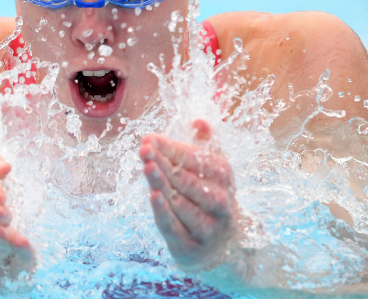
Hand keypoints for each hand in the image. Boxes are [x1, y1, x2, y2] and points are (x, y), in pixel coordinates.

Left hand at [139, 119, 239, 269]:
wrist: (222, 246)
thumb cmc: (210, 196)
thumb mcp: (213, 170)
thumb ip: (207, 144)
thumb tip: (199, 120)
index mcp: (223, 176)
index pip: (194, 158)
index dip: (171, 147)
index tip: (149, 138)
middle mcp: (219, 201)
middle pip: (185, 179)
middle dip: (163, 162)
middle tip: (144, 148)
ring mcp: (207, 226)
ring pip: (180, 202)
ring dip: (162, 183)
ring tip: (147, 166)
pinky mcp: (191, 246)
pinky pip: (175, 227)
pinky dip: (164, 212)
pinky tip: (153, 196)